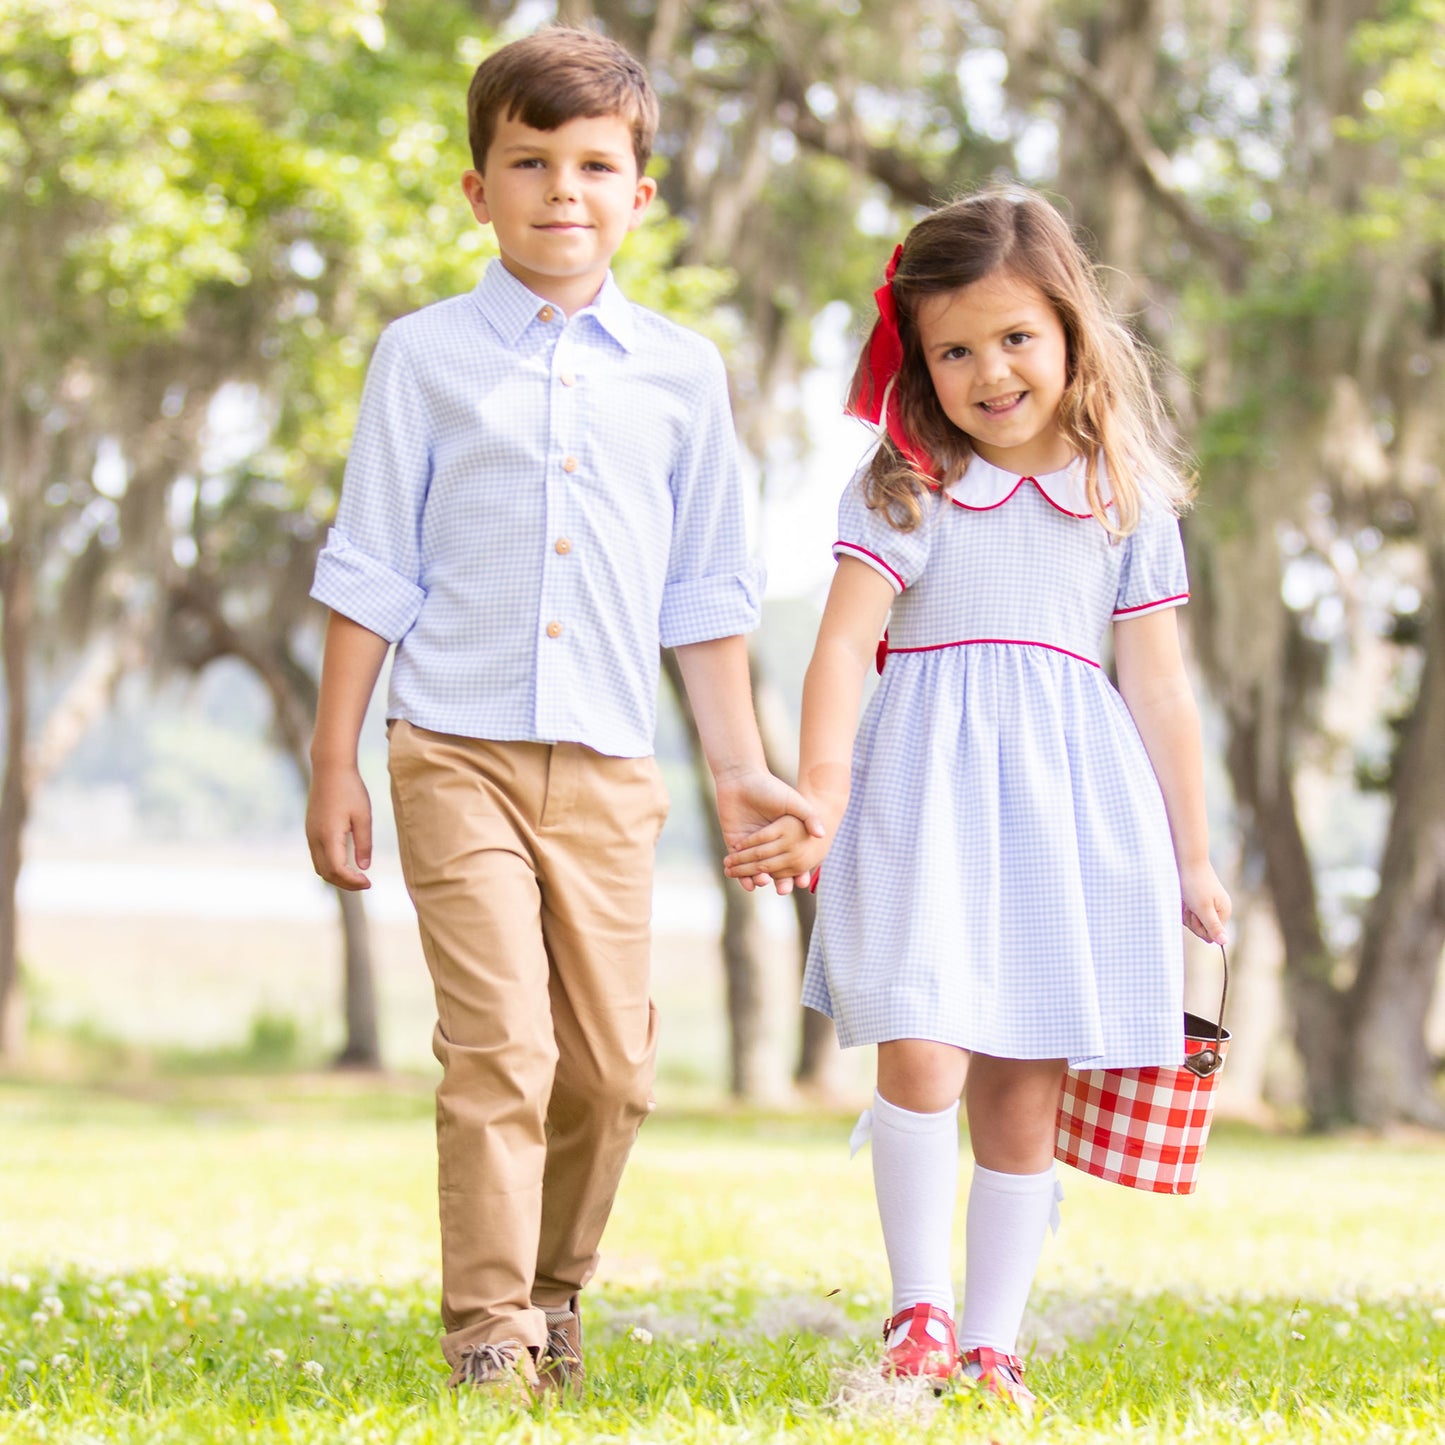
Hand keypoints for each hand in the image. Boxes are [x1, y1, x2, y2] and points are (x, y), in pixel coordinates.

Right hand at [306, 761, 373, 889]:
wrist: (330, 768)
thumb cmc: (350, 789)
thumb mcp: (363, 817)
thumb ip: (364, 844)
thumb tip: (364, 867)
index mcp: (328, 836)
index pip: (337, 870)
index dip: (352, 882)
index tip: (368, 882)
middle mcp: (315, 838)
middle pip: (326, 873)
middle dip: (345, 883)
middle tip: (365, 883)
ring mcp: (310, 834)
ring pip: (319, 866)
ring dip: (336, 875)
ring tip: (356, 876)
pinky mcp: (310, 830)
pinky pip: (317, 855)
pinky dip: (330, 865)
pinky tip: (346, 861)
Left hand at [713, 768, 825, 894]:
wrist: (743, 779)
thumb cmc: (771, 788)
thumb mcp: (794, 802)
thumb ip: (809, 816)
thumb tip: (822, 834)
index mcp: (784, 837)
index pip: (793, 862)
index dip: (798, 874)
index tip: (802, 882)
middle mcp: (769, 845)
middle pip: (776, 871)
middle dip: (780, 882)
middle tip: (784, 890)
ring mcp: (751, 846)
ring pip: (756, 871)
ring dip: (760, 880)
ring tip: (764, 881)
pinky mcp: (734, 844)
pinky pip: (739, 866)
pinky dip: (743, 877)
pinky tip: (749, 883)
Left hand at [1180, 860, 1230, 944]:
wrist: (1187, 860)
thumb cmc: (1195, 884)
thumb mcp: (1203, 908)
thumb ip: (1213, 927)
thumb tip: (1225, 943)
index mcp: (1224, 912)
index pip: (1210, 935)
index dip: (1199, 927)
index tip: (1194, 914)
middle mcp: (1218, 909)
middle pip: (1201, 928)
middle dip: (1191, 919)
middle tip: (1189, 904)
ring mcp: (1208, 904)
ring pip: (1193, 920)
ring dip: (1185, 911)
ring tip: (1186, 898)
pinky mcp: (1198, 899)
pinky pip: (1188, 911)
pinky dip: (1183, 906)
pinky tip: (1183, 897)